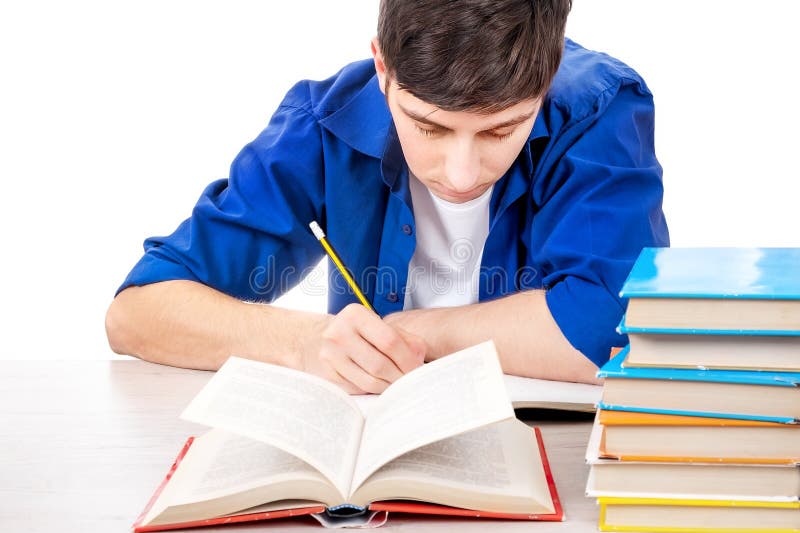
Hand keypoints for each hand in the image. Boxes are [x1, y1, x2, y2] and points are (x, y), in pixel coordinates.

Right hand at [301, 304, 426, 393]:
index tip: (417, 369)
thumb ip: (404, 337)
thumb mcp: (377, 325)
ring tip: (397, 384)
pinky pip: (358, 389)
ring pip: (370, 381)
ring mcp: (329, 356)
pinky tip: (380, 385)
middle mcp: (339, 333)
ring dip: (389, 387)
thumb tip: (418, 359)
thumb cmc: (356, 333)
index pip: (390, 341)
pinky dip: (373, 391)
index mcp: (355, 315)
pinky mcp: (327, 375)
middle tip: (410, 381)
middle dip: (400, 376)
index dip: (408, 359)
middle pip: (380, 364)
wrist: (314, 340)